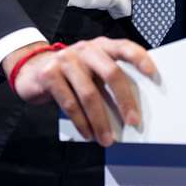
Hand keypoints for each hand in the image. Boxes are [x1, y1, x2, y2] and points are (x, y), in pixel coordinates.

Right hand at [4, 36, 156, 146]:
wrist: (31, 69)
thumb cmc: (71, 73)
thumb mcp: (91, 70)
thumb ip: (107, 79)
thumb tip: (131, 108)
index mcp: (101, 46)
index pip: (124, 47)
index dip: (139, 58)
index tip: (153, 74)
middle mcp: (85, 49)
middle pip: (110, 73)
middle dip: (124, 100)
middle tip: (133, 121)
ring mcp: (66, 60)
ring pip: (89, 93)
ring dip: (100, 120)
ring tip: (107, 139)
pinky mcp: (49, 74)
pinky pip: (69, 103)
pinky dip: (81, 122)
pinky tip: (88, 134)